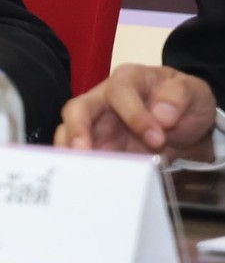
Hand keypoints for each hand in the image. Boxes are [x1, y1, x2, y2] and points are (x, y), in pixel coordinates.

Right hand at [55, 65, 216, 159]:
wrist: (185, 121)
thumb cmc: (183, 100)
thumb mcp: (192, 91)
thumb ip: (178, 97)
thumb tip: (161, 115)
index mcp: (127, 80)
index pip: (119, 92)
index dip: (134, 114)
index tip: (157, 139)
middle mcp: (104, 100)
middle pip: (77, 109)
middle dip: (77, 130)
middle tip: (84, 152)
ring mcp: (99, 126)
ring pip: (70, 134)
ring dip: (72, 153)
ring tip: (80, 172)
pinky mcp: (102, 148)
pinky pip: (86, 158)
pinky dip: (83, 169)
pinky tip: (89, 182)